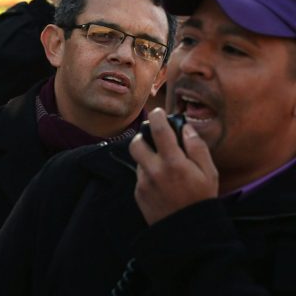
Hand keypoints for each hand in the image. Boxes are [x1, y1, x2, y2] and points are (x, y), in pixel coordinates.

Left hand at [130, 109, 217, 224]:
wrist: (189, 232)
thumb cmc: (202, 200)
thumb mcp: (209, 173)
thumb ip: (197, 147)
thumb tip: (186, 128)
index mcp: (174, 163)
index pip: (159, 130)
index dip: (156, 116)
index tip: (158, 112)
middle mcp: (154, 171)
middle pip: (136, 143)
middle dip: (142, 136)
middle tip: (153, 138)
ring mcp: (143, 183)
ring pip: (138, 160)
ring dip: (147, 157)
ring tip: (163, 165)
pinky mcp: (138, 194)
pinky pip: (139, 177)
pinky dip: (148, 174)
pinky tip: (162, 183)